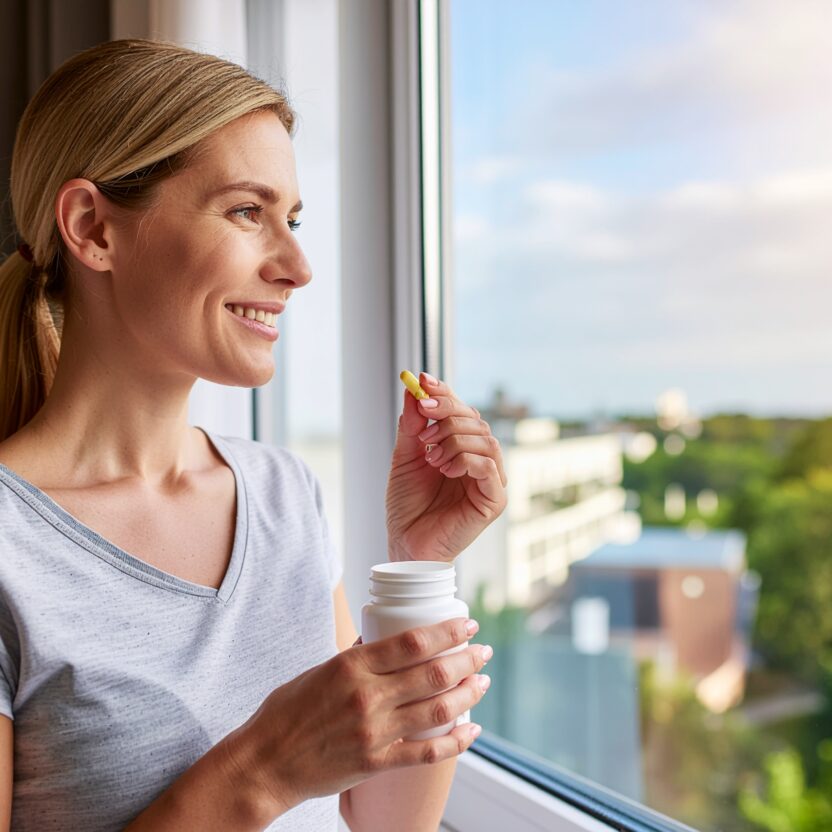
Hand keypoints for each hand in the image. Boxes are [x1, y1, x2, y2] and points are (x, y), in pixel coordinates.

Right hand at [229, 618, 491, 811]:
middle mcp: (367, 696)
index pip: (412, 642)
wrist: (264, 763)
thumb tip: (384, 637)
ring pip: (437, 710)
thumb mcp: (319, 670)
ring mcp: (374, 732)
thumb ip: (356, 656)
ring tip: (482, 683)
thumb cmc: (287, 712)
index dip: (447, 632)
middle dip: (466, 660)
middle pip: (432, 674)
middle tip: (484, 651)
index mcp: (352, 666)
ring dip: (467, 694)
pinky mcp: (376, 763)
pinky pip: (427, 753)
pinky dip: (455, 742)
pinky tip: (472, 731)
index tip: (468, 624)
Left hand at [386, 373, 507, 561]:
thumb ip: (412, 425)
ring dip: (454, 439)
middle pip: (476, 420)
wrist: (405, 542)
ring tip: (431, 456)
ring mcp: (490, 480)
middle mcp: (479, 460)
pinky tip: (445, 469)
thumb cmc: (408, 504)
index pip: (462, 410)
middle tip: (422, 422)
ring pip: (485, 439)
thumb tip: (415, 388)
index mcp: (462, 447)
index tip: (422, 380)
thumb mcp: (405, 457)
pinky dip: (466, 460)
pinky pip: (490, 467)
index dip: (445, 393)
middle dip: (446, 414)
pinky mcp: (494, 500)